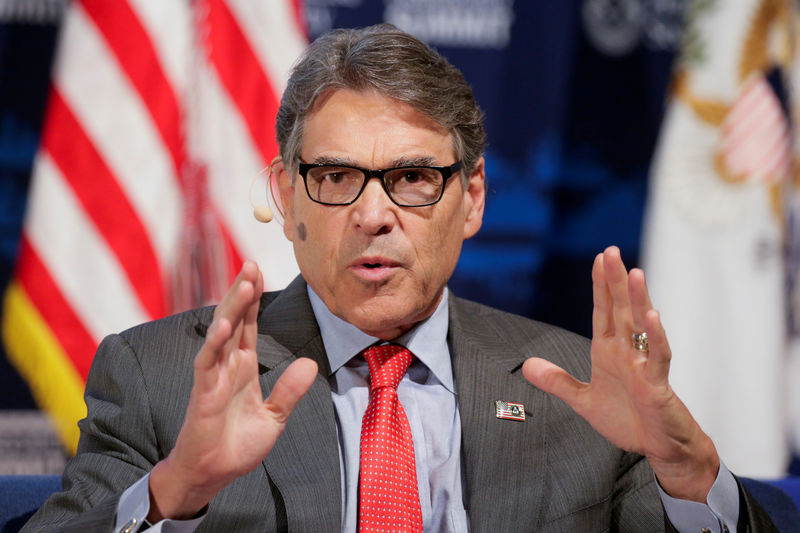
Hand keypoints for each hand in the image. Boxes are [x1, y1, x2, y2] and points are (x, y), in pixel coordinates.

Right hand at [148, 261, 317, 520]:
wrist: (213, 474)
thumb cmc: (237, 446)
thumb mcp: (274, 417)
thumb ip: (290, 391)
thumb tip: (310, 364)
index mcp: (243, 367)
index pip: (249, 325)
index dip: (254, 300)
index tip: (260, 272)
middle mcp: (227, 366)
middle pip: (234, 320)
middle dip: (243, 292)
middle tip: (252, 263)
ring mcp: (213, 377)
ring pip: (221, 334)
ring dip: (232, 309)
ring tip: (245, 284)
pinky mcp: (202, 394)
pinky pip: (207, 364)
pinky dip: (214, 344)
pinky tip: (223, 326)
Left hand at [522, 246, 718, 501]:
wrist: (658, 447)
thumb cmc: (628, 419)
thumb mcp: (583, 400)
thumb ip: (558, 381)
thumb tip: (527, 365)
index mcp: (609, 351)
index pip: (603, 311)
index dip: (600, 285)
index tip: (598, 258)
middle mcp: (627, 351)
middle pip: (621, 309)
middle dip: (615, 281)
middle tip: (610, 251)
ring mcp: (643, 365)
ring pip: (641, 325)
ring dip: (638, 299)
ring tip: (634, 273)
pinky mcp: (657, 384)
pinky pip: (657, 356)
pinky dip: (656, 337)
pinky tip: (652, 316)